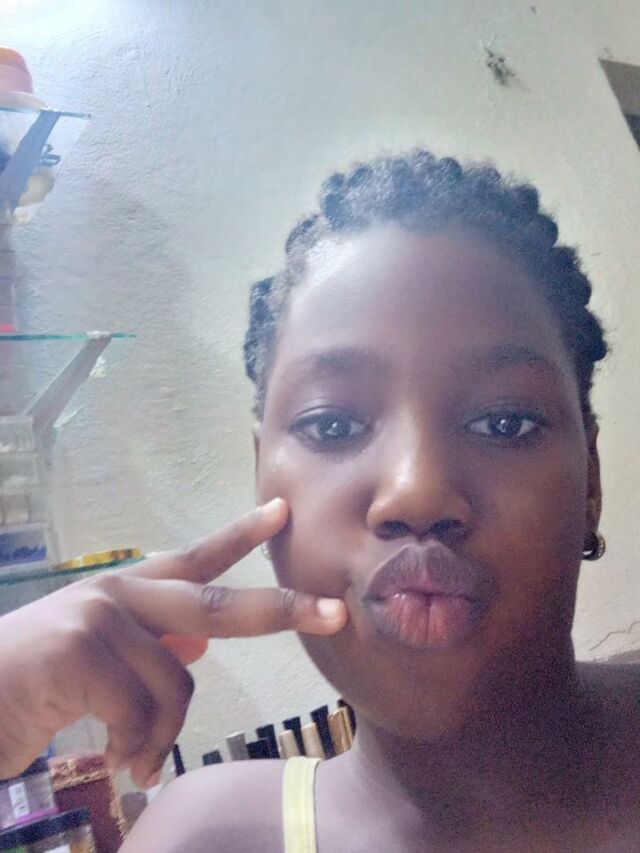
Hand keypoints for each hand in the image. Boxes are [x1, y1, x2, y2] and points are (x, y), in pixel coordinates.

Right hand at [0, 499, 345, 786]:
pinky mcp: (81, 648)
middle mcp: (117, 592)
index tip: (284, 511)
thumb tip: (200, 643)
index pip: (194, 558)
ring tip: (131, 756)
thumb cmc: (30, 686)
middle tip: (336, 615)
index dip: (242, 535)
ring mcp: (100, 614)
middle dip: (282, 610)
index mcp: (125, 592)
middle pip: (216, 602)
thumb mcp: (95, 660)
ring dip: (160, 733)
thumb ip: (149, 646)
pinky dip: (136, 746)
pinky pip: (143, 710)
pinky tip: (114, 757)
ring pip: (178, 680)